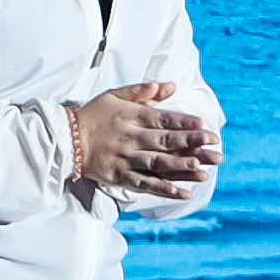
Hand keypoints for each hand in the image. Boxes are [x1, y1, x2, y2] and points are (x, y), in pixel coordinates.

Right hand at [69, 84, 215, 203]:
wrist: (65, 138)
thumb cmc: (93, 114)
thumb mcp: (115, 94)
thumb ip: (143, 91)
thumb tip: (171, 86)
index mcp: (132, 116)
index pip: (164, 119)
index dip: (185, 123)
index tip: (205, 126)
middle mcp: (131, 137)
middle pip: (165, 141)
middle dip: (192, 145)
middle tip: (215, 148)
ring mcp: (126, 158)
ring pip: (157, 163)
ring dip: (181, 167)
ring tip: (203, 170)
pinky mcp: (119, 176)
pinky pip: (145, 184)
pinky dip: (164, 189)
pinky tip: (183, 193)